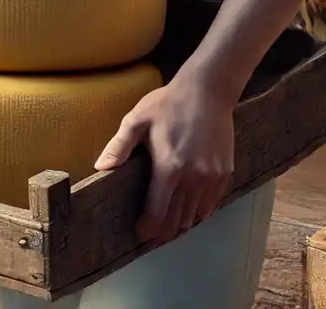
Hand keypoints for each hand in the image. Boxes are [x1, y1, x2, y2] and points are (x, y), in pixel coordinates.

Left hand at [94, 78, 236, 244]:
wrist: (208, 90)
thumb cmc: (169, 103)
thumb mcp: (137, 120)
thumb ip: (119, 146)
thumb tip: (101, 168)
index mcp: (169, 167)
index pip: (158, 213)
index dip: (147, 230)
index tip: (139, 234)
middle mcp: (193, 178)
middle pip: (177, 221)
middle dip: (162, 233)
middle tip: (150, 236)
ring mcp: (212, 177)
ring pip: (194, 216)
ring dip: (179, 225)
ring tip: (166, 226)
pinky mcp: (225, 173)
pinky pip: (210, 205)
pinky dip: (198, 212)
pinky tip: (186, 210)